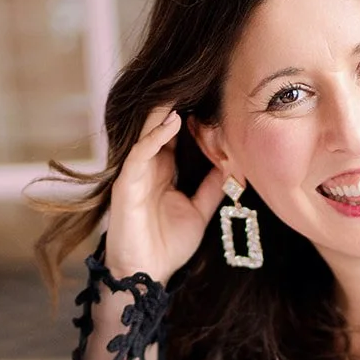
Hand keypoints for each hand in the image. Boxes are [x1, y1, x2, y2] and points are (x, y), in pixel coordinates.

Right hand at [104, 104, 225, 285]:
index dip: (195, 119)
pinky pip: (140, 152)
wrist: (147, 274)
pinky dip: (155, 136)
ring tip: (185, 93)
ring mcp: (136, 173)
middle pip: (161, 128)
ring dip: (165, 113)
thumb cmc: (167, 245)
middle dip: (179, 107)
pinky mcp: (126, 183)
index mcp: (163, 171)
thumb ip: (212, 188)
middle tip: (202, 85)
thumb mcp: (199, 212)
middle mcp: (148, 167)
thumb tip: (233, 166)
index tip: (217, 104)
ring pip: (149, 133)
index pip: (177, 135)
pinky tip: (172, 121)